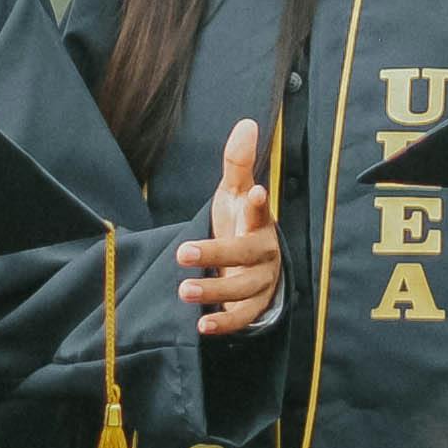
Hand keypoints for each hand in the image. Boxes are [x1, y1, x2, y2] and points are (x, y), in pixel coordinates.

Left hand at [175, 119, 277, 336]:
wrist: (255, 263)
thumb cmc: (241, 222)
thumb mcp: (233, 192)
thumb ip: (237, 162)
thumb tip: (247, 122)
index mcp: (258, 220)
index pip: (259, 210)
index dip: (257, 203)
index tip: (253, 193)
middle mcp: (264, 251)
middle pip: (245, 254)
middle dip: (216, 253)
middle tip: (183, 252)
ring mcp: (261, 281)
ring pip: (243, 290)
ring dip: (214, 291)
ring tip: (184, 291)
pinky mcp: (255, 305)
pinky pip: (244, 318)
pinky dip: (225, 324)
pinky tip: (201, 325)